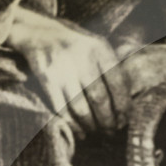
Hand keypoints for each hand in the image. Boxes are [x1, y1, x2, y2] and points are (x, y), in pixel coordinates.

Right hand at [0, 5, 130, 137]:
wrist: (39, 32)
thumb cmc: (74, 45)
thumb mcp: (96, 46)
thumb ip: (110, 68)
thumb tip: (126, 105)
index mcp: (99, 48)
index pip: (118, 83)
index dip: (123, 107)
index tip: (124, 121)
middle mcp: (82, 56)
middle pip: (99, 99)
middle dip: (107, 121)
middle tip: (110, 132)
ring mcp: (62, 67)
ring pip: (80, 108)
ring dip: (90, 125)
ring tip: (96, 132)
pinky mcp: (46, 77)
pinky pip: (61, 108)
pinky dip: (72, 125)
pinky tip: (79, 131)